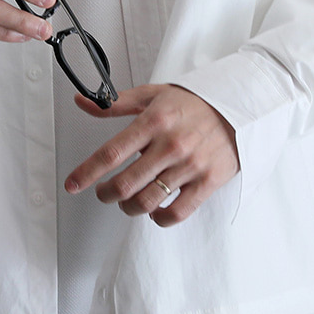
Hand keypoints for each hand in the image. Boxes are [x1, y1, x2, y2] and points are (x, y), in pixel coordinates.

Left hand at [64, 84, 238, 226]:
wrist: (240, 107)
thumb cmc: (194, 103)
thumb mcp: (153, 96)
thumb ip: (116, 103)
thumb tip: (83, 102)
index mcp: (154, 122)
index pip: (111, 153)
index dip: (87, 172)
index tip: (73, 184)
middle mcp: (171, 145)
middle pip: (126, 184)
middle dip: (106, 194)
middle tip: (102, 192)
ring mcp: (190, 166)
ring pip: (147, 201)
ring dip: (129, 207)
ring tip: (127, 202)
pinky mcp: (207, 182)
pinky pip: (177, 212)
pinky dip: (159, 218)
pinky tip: (155, 211)